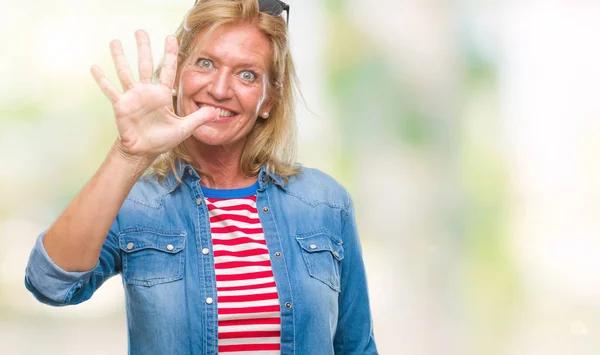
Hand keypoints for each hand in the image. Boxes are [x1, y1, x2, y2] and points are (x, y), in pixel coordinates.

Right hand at [90, 30, 215, 159]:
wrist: (144, 151)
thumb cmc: (162, 139)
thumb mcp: (184, 129)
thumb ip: (199, 118)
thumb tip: (216, 112)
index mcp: (162, 95)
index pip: (167, 70)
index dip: (170, 54)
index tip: (171, 38)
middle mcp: (147, 92)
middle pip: (145, 64)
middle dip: (144, 48)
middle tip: (140, 31)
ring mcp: (132, 97)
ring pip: (125, 72)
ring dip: (119, 57)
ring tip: (114, 41)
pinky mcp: (121, 105)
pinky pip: (110, 90)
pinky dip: (102, 79)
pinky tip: (95, 67)